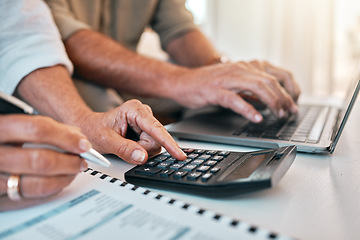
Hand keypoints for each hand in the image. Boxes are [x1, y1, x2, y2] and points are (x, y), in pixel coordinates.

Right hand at [0, 115, 89, 210]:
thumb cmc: (0, 142)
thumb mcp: (13, 127)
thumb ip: (42, 128)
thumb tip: (75, 135)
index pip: (37, 129)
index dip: (66, 137)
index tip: (83, 144)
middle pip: (41, 160)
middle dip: (69, 162)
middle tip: (81, 161)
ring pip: (38, 184)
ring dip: (64, 178)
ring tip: (74, 171)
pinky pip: (31, 198)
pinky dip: (51, 190)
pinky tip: (59, 181)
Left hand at [75, 99, 186, 164]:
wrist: (89, 128)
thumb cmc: (94, 129)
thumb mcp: (106, 141)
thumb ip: (124, 149)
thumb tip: (142, 157)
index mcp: (135, 109)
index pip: (156, 129)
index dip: (169, 143)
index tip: (179, 154)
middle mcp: (144, 113)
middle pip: (156, 140)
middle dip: (142, 149)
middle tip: (124, 147)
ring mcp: (147, 122)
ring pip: (154, 145)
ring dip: (140, 150)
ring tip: (124, 144)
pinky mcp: (147, 130)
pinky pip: (151, 146)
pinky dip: (140, 150)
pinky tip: (130, 144)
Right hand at [172, 61, 299, 121]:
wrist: (184, 82)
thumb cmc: (209, 84)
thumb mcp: (236, 82)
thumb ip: (252, 88)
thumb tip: (270, 101)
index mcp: (248, 66)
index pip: (278, 74)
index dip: (291, 89)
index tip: (294, 103)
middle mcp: (241, 69)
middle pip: (271, 81)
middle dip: (284, 98)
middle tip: (289, 113)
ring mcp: (228, 79)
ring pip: (257, 87)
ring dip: (272, 102)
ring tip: (279, 115)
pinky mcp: (216, 90)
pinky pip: (235, 99)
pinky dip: (248, 109)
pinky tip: (257, 118)